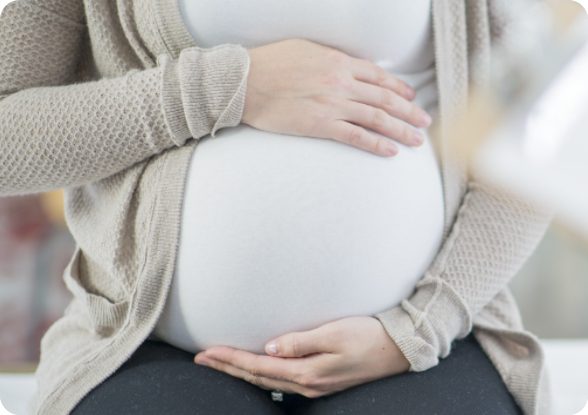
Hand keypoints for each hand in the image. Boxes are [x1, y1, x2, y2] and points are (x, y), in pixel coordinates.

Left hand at [193, 316, 409, 397]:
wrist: (398, 349)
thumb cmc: (368, 336)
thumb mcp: (334, 334)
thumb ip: (300, 342)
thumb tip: (268, 349)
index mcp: (308, 372)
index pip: (258, 367)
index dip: (230, 359)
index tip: (206, 352)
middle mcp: (307, 383)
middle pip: (257, 377)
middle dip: (227, 367)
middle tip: (201, 359)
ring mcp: (314, 385)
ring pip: (267, 382)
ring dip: (240, 372)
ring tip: (220, 363)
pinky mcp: (320, 381)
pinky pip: (280, 381)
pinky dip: (260, 375)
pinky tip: (254, 370)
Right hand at [243, 38, 431, 157]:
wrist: (246, 82)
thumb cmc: (272, 63)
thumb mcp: (306, 49)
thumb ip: (331, 59)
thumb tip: (347, 66)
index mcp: (339, 62)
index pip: (379, 76)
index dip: (399, 88)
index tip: (411, 98)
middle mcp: (341, 83)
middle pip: (385, 99)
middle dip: (409, 112)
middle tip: (424, 123)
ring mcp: (332, 105)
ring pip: (376, 118)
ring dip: (400, 130)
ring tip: (416, 141)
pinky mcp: (320, 125)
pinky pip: (355, 136)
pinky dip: (375, 144)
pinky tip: (390, 151)